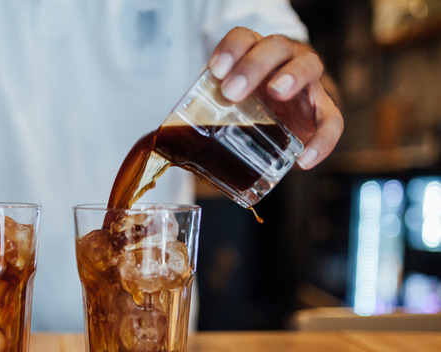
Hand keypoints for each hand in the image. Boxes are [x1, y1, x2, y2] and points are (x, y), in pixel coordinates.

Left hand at [207, 27, 343, 169]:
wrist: (283, 112)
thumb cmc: (248, 103)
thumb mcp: (226, 102)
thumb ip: (206, 112)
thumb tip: (172, 144)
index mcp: (255, 53)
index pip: (244, 38)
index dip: (231, 49)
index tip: (215, 70)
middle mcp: (284, 60)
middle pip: (276, 47)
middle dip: (254, 65)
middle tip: (233, 90)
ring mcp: (307, 82)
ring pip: (308, 66)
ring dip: (291, 76)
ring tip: (276, 90)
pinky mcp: (322, 109)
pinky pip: (332, 120)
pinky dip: (323, 139)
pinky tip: (305, 159)